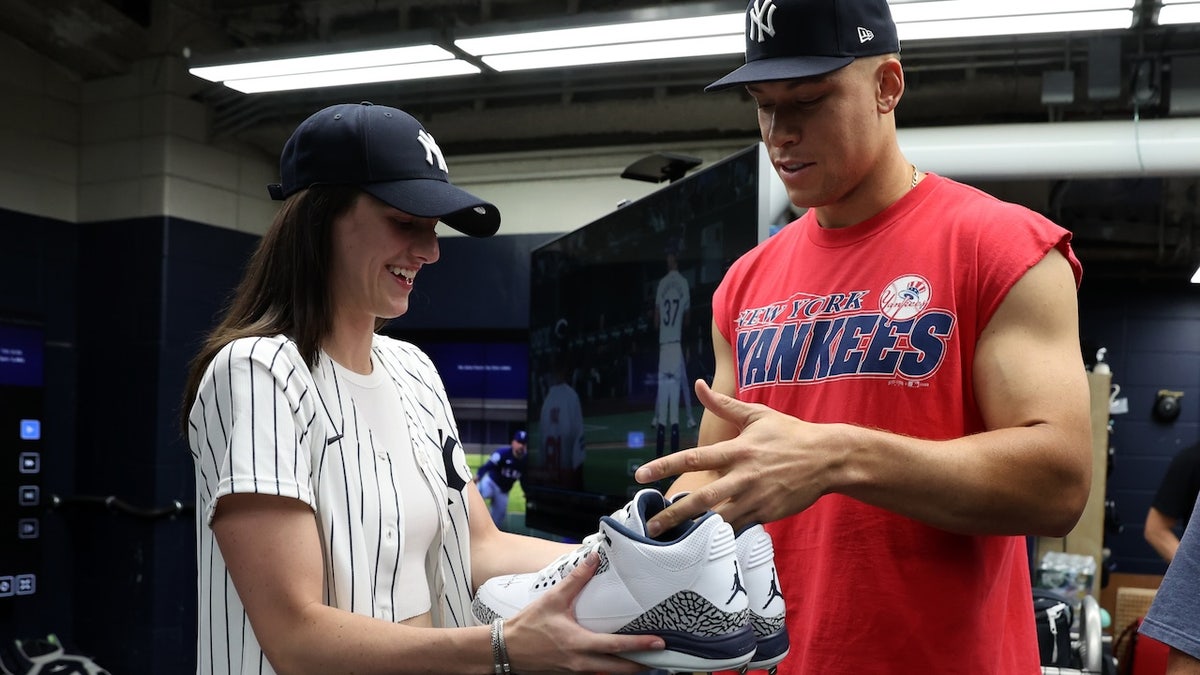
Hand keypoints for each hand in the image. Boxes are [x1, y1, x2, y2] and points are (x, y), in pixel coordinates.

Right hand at [504, 552, 664, 673]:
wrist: (505, 650)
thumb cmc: (528, 626)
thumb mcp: (553, 599)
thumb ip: (576, 579)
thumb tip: (593, 559)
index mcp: (579, 644)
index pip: (617, 646)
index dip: (640, 645)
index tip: (659, 642)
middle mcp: (581, 663)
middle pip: (619, 669)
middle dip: (642, 665)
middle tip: (660, 657)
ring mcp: (575, 672)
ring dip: (627, 669)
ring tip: (644, 661)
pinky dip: (609, 670)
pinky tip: (615, 662)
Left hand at [634, 380, 834, 536]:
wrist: (828, 459)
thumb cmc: (790, 434)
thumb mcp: (757, 415)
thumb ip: (724, 405)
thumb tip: (698, 385)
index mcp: (738, 450)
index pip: (693, 457)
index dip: (664, 465)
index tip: (639, 474)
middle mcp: (743, 476)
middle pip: (701, 499)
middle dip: (674, 514)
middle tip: (651, 527)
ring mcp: (756, 498)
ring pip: (720, 519)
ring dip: (695, 530)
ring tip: (672, 541)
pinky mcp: (767, 514)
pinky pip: (740, 528)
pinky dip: (722, 536)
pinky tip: (705, 545)